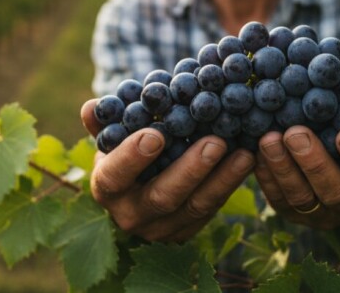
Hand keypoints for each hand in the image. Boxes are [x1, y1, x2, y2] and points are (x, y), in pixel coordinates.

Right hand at [81, 99, 255, 241]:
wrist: (137, 185)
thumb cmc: (123, 148)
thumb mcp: (111, 135)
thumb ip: (103, 121)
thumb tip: (90, 108)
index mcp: (107, 188)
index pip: (116, 176)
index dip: (133, 157)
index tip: (155, 135)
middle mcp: (131, 215)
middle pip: (163, 197)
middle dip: (190, 170)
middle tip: (215, 142)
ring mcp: (162, 229)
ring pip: (196, 207)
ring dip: (223, 180)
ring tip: (244, 153)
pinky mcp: (188, 231)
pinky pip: (213, 209)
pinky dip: (231, 185)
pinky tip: (249, 162)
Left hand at [253, 106, 339, 228]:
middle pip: (335, 193)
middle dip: (314, 163)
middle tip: (296, 131)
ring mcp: (320, 213)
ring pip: (301, 199)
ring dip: (283, 168)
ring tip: (268, 137)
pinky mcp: (291, 212)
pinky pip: (276, 200)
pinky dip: (265, 176)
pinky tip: (254, 151)